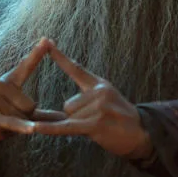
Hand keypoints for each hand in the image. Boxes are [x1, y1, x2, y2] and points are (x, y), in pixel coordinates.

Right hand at [0, 38, 65, 152]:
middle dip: (26, 117)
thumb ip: (43, 114)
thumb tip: (65, 117)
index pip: (25, 66)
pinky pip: (13, 122)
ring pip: (24, 116)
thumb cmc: (0, 118)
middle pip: (31, 104)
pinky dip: (22, 127)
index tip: (47, 40)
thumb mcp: (21, 113)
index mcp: (8, 81)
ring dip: (19, 125)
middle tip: (9, 118)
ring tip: (3, 123)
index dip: (36, 54)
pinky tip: (32, 129)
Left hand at [32, 40, 152, 159]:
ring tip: (100, 128)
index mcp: (99, 84)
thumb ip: (90, 94)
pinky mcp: (94, 125)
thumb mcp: (109, 98)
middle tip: (98, 121)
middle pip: (68, 105)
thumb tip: (69, 101)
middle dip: (77, 117)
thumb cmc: (122, 118)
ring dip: (79, 125)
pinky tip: (35, 128)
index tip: (46, 42)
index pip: (76, 68)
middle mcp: (99, 92)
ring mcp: (97, 108)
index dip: (60, 56)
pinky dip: (50, 129)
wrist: (142, 134)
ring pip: (69, 116)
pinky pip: (66, 127)